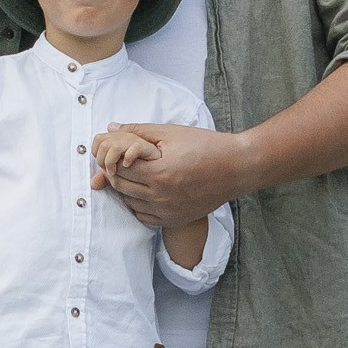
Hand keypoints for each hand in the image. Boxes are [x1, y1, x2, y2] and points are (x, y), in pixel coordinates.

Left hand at [92, 120, 245, 229]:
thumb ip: (138, 131)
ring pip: (129, 203)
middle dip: (116, 172)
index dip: (113, 157)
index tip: (118, 151)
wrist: (236, 168)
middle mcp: (161, 196)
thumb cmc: (206, 146)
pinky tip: (146, 191)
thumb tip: (111, 127)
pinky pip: (144, 217)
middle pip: (120, 186)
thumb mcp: (171, 133)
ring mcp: (168, 211)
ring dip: (126, 189)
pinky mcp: (174, 220)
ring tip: (136, 175)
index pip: (117, 167)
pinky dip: (138, 205)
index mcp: (159, 172)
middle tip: (124, 163)